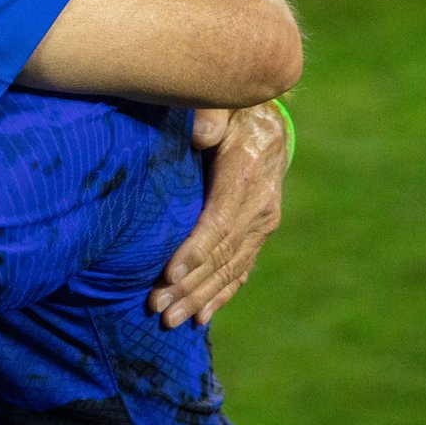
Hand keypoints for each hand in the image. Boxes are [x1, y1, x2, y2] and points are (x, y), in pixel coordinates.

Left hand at [148, 102, 287, 327]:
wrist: (268, 122)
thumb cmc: (232, 111)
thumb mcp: (223, 105)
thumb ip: (212, 117)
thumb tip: (201, 135)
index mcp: (246, 177)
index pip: (220, 222)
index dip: (195, 251)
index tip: (169, 274)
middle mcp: (259, 208)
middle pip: (222, 255)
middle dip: (190, 285)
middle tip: (157, 308)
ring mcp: (262, 224)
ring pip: (231, 269)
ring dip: (200, 298)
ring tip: (169, 319)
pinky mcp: (259, 234)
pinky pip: (241, 270)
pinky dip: (221, 295)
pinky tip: (200, 317)